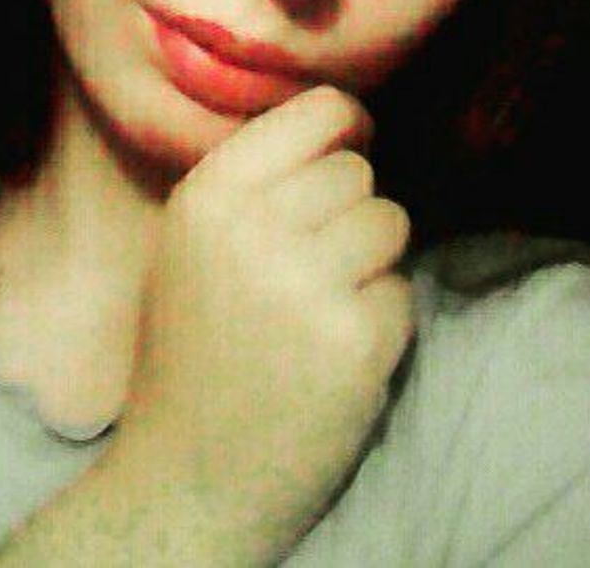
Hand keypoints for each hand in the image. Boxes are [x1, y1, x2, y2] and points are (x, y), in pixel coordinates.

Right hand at [108, 85, 413, 560]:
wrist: (187, 478)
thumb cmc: (193, 349)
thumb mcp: (190, 243)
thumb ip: (255, 181)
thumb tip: (348, 125)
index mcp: (208, 195)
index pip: (319, 110)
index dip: (348, 128)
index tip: (351, 149)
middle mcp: (253, 229)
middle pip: (357, 172)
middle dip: (349, 211)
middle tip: (313, 264)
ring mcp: (306, 286)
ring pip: (390, 222)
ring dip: (371, 262)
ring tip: (323, 307)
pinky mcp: (355, 343)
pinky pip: (402, 291)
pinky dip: (381, 321)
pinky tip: (334, 355)